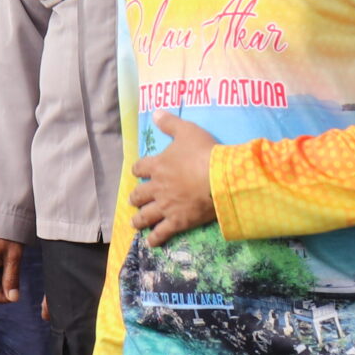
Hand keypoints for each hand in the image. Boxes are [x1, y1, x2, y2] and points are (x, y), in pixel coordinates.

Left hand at [131, 113, 218, 244]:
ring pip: (145, 216)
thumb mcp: (187, 131)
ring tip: (135, 223)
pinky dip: (154, 238)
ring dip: (139, 220)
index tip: (138, 173)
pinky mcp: (177, 221)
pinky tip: (150, 242)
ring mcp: (166, 206)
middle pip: (139, 195)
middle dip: (136, 198)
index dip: (138, 171)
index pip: (140, 168)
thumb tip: (156, 113)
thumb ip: (170, 123)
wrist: (219, 178)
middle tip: (135, 200)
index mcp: (157, 166)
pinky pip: (162, 233)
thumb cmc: (203, 152)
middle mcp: (157, 188)